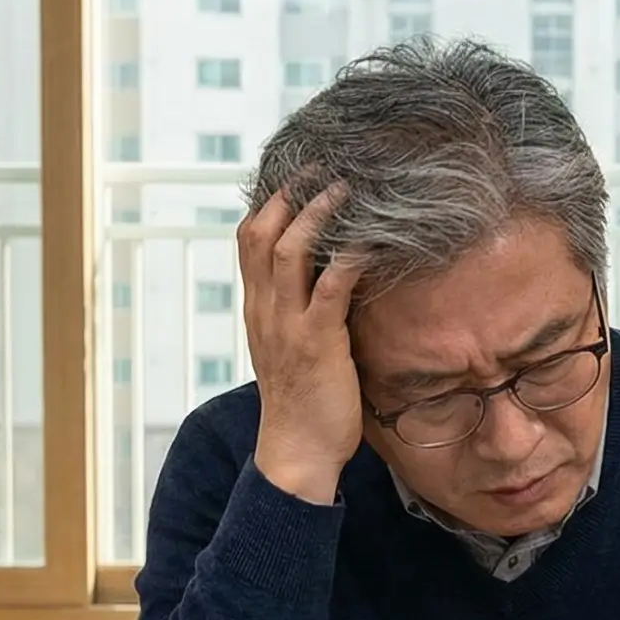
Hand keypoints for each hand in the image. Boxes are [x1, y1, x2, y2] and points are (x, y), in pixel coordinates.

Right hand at [240, 182, 362, 504]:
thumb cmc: (305, 402)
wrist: (297, 453)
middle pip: (260, 233)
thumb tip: (332, 276)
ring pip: (289, 251)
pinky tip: (371, 238)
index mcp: (258, 309)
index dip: (269, 202)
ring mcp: (287, 325)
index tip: (296, 175)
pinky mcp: (317, 343)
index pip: (249, 240)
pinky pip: (329, 288)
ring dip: (318, 214)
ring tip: (345, 188)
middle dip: (289, 194)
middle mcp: (265, 310)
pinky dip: (349, 257)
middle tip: (322, 167)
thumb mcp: (292, 346)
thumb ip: (300, 312)